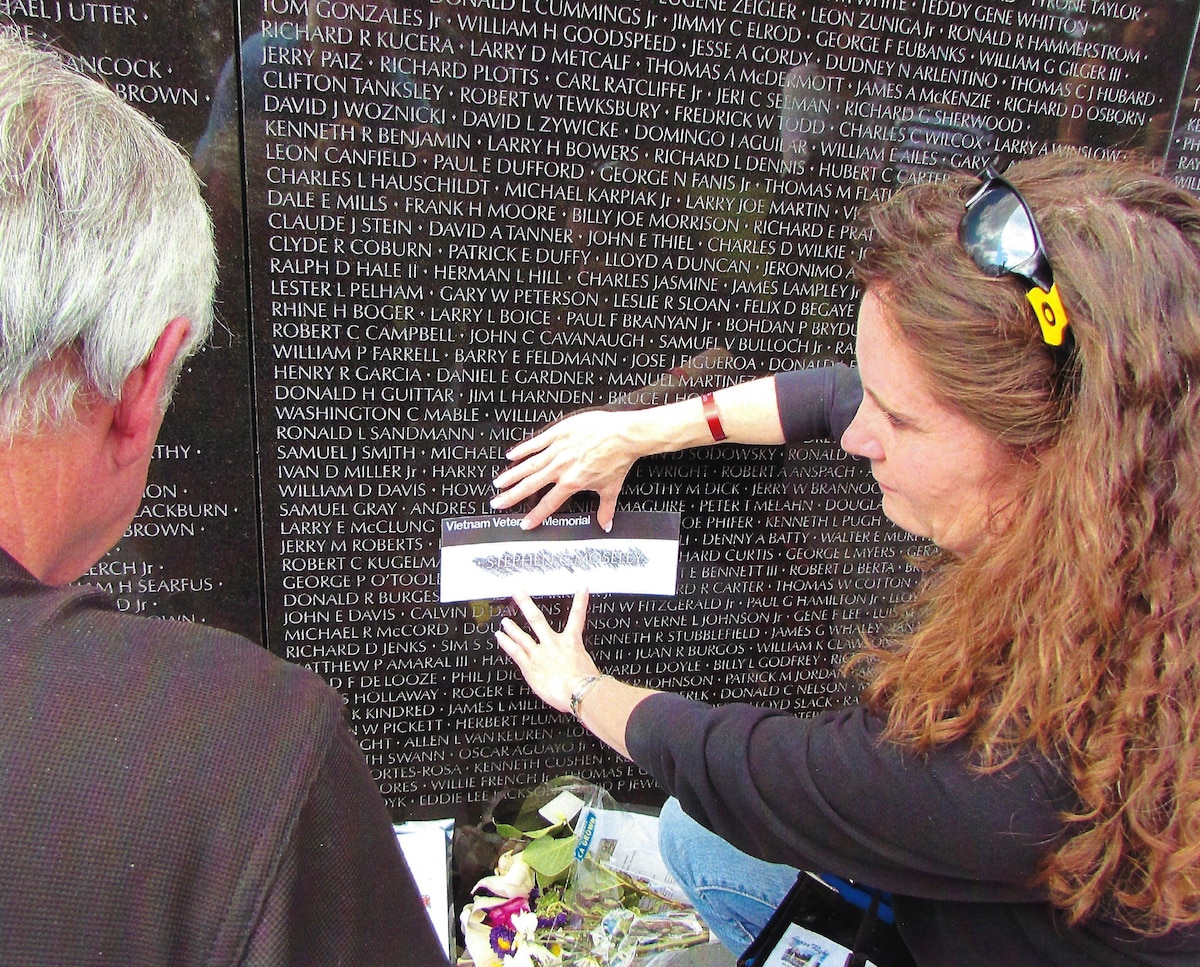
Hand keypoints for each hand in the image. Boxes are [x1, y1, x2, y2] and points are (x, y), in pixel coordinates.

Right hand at [490, 411, 639, 530]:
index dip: (535, 515)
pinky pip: (537, 442)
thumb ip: (605, 508)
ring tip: (499, 483)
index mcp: (572, 482)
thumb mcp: (611, 488)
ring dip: (512, 475)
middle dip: (512, 496)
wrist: (624, 435)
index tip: (524, 524)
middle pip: (531, 485)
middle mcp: (561, 467)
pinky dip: (523, 449)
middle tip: (497, 503)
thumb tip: (606, 524)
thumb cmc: (618, 458)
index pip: (549, 503)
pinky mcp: (559, 432)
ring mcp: (558, 449)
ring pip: (530, 464)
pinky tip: (511, 456)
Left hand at [495, 589, 598, 713]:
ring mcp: (539, 654)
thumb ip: (582, 666)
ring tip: (505, 620)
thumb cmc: (587, 685)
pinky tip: (500, 636)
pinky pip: (515, 651)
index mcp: (572, 642)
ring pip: (522, 636)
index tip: (581, 587)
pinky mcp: (530, 666)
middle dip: (526, 603)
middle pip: (537, 619)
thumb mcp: (589, 669)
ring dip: (512, 627)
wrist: (578, 691)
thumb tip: (586, 673)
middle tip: (518, 591)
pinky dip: (506, 643)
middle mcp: (553, 644)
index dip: (581, 600)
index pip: (578, 616)